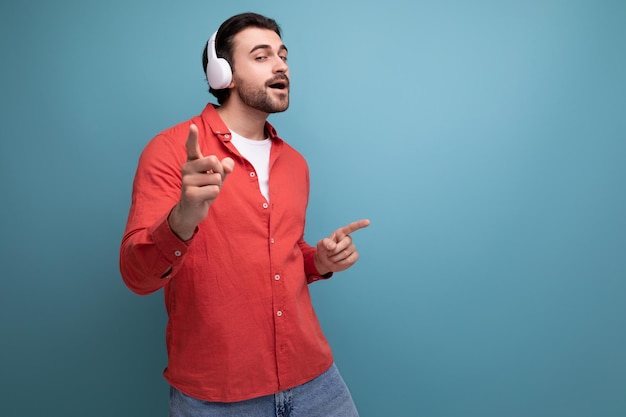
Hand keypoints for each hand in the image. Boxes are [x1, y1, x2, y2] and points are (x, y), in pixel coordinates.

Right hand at [168, 123, 233, 240]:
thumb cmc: (204, 190)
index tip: (192, 126)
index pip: (192, 147)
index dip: (193, 137)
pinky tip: (204, 199)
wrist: (192, 211)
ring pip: (216, 178)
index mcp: (193, 162)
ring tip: (206, 191)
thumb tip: (229, 164)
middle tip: (212, 181)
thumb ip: (224, 168)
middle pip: (213, 160)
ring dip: (217, 186)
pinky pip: (214, 190)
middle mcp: (186, 168)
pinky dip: (214, 195)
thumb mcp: (217, 177)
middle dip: (219, 172)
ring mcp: (187, 181)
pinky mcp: (190, 193)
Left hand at [314, 219, 369, 274]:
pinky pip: (350, 260)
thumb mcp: (320, 245)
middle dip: (335, 250)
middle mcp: (348, 239)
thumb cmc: (324, 251)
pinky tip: (338, 262)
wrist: (325, 262)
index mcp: (340, 233)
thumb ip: (324, 243)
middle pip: (346, 243)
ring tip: (332, 258)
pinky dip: (341, 263)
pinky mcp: (355, 256)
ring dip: (336, 258)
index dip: (359, 224)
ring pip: (346, 253)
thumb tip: (332, 246)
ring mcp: (352, 248)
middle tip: (328, 253)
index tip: (368, 222)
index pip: (351, 227)